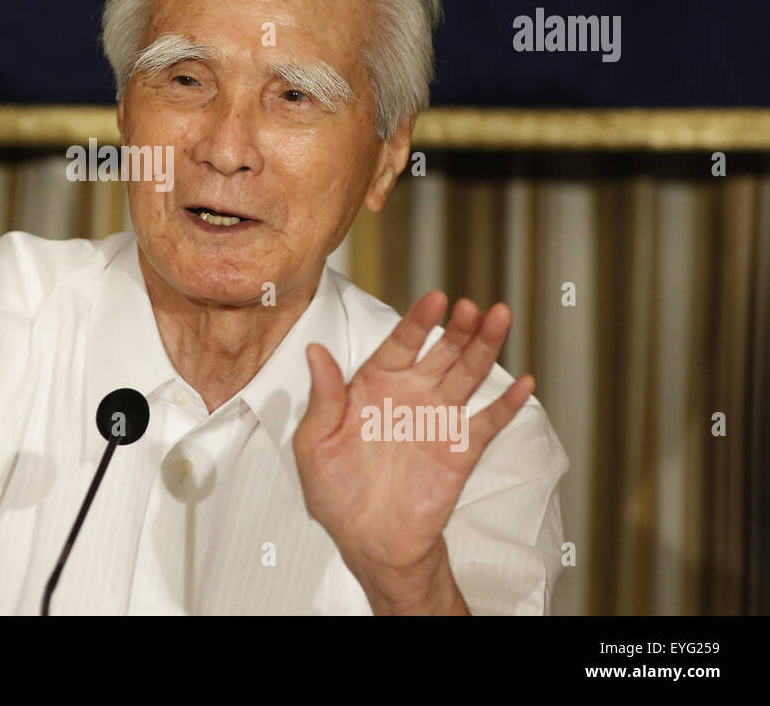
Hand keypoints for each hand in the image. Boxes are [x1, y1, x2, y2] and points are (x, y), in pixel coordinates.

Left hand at [292, 291, 533, 597]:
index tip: (435, 298)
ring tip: (500, 318)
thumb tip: (315, 351)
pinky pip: (488, 422)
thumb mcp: (314, 444)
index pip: (401, 343)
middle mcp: (411, 395)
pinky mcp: (460, 451)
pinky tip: (525, 384)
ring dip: (485, 348)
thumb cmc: (334, 491)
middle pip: (442, 352)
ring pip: (468, 375)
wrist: (367, 542)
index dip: (418, 320)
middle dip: (459, 328)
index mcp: (374, 386)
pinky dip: (507, 404)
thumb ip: (322, 397)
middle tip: (474, 306)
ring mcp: (438, 421)